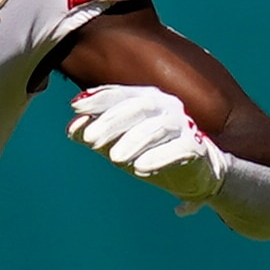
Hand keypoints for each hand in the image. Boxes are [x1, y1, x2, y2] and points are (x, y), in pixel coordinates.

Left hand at [70, 80, 221, 208]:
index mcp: (146, 99)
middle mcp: (166, 107)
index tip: (74, 107)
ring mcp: (184, 126)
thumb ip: (95, 136)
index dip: (98, 98)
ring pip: (158, 128)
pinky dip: (159, 157)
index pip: (120, 94)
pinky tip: (140, 169)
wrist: (197, 174)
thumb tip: (72, 128)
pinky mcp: (197, 148)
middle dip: (111, 122)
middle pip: (137, 107)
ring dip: (134, 141)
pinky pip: (180, 149)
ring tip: (114, 158)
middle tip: (90, 140)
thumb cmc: (152, 153)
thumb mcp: (118, 146)